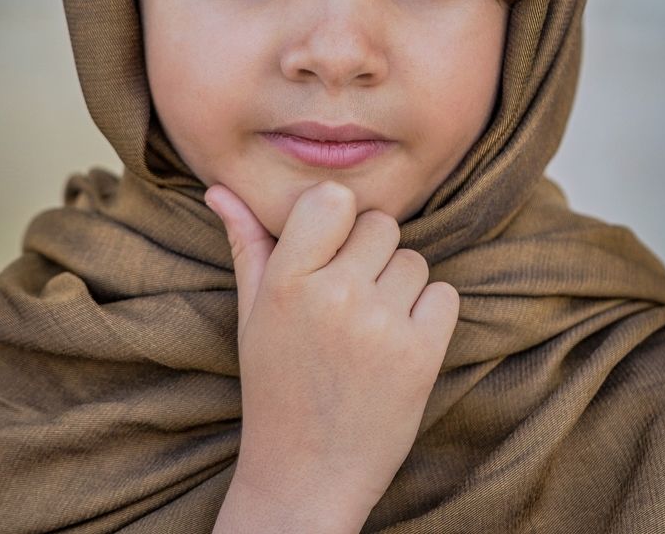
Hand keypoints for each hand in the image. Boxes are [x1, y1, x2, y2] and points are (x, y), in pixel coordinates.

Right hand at [205, 179, 459, 514]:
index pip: (334, 197)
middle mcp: (335, 295)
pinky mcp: (421, 354)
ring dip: (399, 285)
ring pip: (413, 259)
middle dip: (370, 253)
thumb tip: (220, 188)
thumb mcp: (252, 314)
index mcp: (287, 280)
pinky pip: (444, 295)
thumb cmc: (276, 386)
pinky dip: (429, 314)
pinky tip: (397, 343)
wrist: (307, 476)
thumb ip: (246, 243)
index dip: (338, 217)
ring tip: (368, 327)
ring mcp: (381, 325)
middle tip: (348, 297)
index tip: (330, 248)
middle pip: (381, 225)